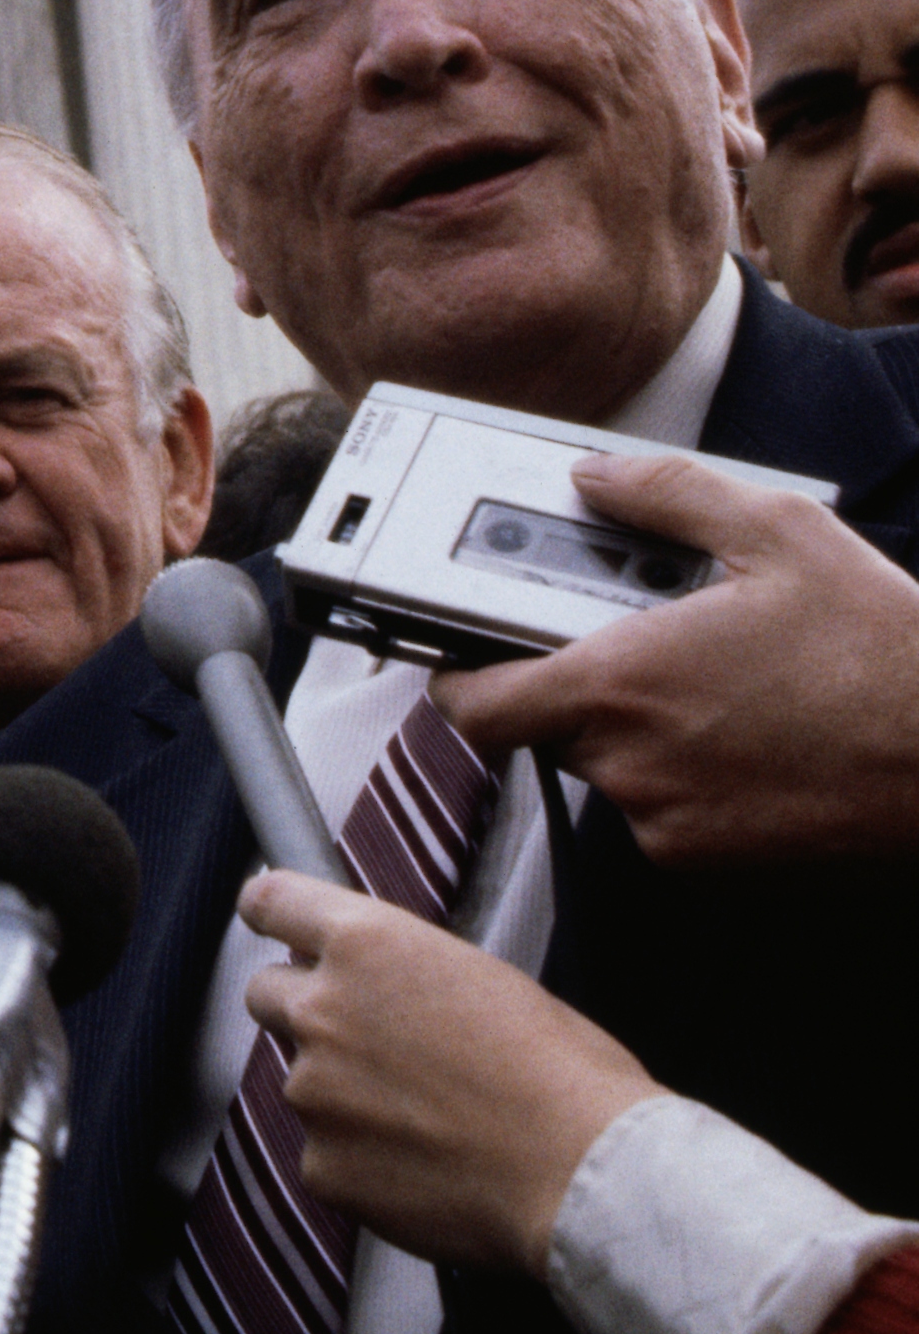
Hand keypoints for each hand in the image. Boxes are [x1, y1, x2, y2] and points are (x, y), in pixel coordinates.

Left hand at [235, 872, 650, 1276]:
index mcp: (367, 945)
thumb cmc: (564, 1078)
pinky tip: (426, 1168)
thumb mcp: (486, 981)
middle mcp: (323, 1009)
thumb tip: (385, 985)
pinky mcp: (323, 1165)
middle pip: (268, 993)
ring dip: (344, 1094)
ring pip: (304, 1082)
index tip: (267, 919)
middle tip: (369, 1043)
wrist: (588, 1178)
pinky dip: (362, 1162)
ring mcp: (314, 1091)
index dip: (270, 912)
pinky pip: (327, 1154)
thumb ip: (407, 973)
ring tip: (429, 1121)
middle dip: (305, 1011)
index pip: (273, 902)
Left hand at [433, 450, 918, 865]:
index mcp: (620, 683)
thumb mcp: (777, 531)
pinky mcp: (708, 857)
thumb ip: (667, 491)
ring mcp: (666, 818)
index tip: (466, 650)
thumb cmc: (881, 651)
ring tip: (708, 679)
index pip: (472, 704)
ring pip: (602, 764)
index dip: (458, 676)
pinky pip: (654, 806)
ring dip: (630, 725)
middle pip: (540, 725)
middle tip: (631, 641)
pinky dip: (675, 770)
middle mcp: (627, 761)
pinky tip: (739, 729)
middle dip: (569, 681)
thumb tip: (596, 476)